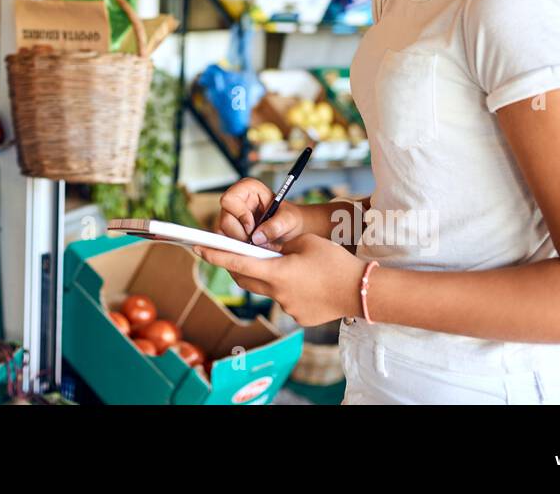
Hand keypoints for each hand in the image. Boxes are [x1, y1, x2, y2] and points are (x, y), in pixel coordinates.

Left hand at [194, 234, 367, 327]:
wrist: (362, 291)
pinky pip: (286, 300)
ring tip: (292, 266)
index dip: (215, 254)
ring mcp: (288, 308)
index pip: (237, 262)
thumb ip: (280, 245)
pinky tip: (308, 283)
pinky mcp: (300, 317)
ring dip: (270, 277)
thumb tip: (267, 249)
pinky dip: (289, 290)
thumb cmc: (334, 261)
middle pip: (247, 279)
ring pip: (268, 289)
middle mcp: (277, 293)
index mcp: (277, 272)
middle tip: (237, 253)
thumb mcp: (304, 242)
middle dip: (239, 266)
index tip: (197, 247)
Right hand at [218, 178, 304, 249]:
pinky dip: (238, 248)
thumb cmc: (290, 219)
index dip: (239, 214)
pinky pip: (225, 241)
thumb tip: (257, 237)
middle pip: (224, 219)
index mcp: (248, 189)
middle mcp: (236, 201)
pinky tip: (252, 247)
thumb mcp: (289, 219)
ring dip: (240, 242)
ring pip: (222, 232)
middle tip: (256, 240)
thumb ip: (275, 226)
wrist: (292, 230)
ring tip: (258, 244)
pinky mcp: (229, 230)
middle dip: (240, 234)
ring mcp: (231, 216)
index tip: (252, 226)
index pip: (229, 199)